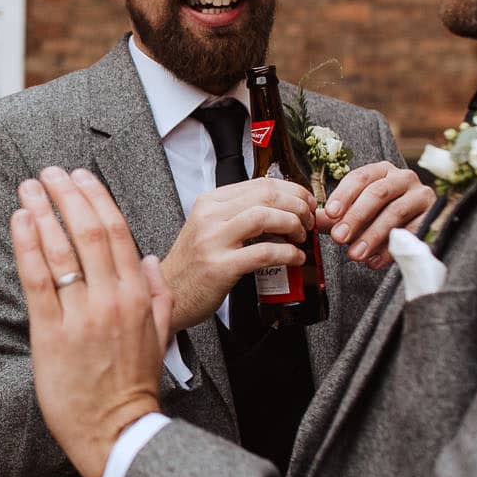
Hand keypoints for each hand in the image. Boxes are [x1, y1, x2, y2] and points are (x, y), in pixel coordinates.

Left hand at [12, 168, 168, 476]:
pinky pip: (38, 281)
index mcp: (138, 295)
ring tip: (28, 187)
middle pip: (88, 231)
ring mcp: (81, 316)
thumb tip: (151, 261)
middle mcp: (111, 299)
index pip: (118, 232)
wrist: (118, 432)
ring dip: (43, 211)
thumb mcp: (159, 336)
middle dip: (67, 195)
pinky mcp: (52, 335)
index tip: (80, 176)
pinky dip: (28, 246)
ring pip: (62, 250)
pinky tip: (20, 220)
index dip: (96, 198)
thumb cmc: (135, 386)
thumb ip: (158, 294)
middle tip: (49, 172)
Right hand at [159, 179, 312, 329]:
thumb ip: (240, 215)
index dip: (292, 191)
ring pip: (265, 217)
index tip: (307, 203)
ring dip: (293, 225)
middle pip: (266, 195)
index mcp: (209, 202)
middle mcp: (209, 216)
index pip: (260, 183)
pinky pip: (264, 252)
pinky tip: (295, 258)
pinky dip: (288, 253)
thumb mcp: (210, 229)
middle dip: (297, 206)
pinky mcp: (220, 266)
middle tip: (309, 220)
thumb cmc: (194, 264)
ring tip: (301, 237)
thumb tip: (283, 208)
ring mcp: (213, 241)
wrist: (168, 293)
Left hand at [319, 162, 436, 267]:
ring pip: (395, 212)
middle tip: (339, 238)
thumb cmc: (378, 215)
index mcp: (381, 171)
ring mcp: (421, 195)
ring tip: (355, 255)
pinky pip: (412, 232)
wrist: (416, 225)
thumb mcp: (354, 212)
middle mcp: (403, 178)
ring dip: (372, 235)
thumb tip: (311, 220)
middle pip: (378, 193)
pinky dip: (391, 249)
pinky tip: (374, 261)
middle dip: (356, 217)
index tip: (329, 214)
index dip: (343, 195)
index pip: (360, 177)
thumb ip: (333, 216)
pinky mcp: (433, 216)